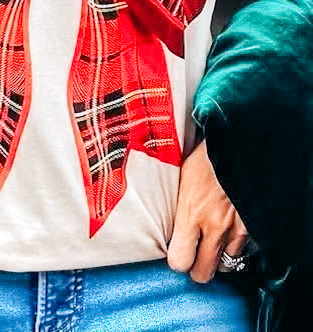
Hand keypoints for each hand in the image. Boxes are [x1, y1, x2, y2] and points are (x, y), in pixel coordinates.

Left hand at [167, 139, 248, 282]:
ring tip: (211, 243)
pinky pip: (244, 251)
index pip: (180, 261)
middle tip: (193, 254)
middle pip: (203, 273)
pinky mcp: (253, 225)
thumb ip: (174, 204)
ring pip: (226, 265)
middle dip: (196, 268)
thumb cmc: (205, 156)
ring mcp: (237, 228)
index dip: (177, 261)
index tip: (176, 252)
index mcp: (191, 213)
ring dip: (218, 258)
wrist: (237, 143)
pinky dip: (235, 247)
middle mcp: (214, 226)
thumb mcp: (180, 176)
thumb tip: (163, 221)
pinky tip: (228, 233)